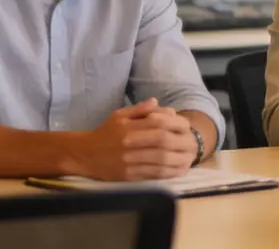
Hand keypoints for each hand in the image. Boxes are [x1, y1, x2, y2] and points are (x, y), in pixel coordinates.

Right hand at [68, 98, 197, 180]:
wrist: (84, 154)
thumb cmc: (105, 132)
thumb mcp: (119, 115)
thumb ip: (140, 109)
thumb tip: (158, 103)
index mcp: (128, 125)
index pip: (159, 123)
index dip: (177, 124)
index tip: (187, 126)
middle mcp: (129, 142)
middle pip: (163, 141)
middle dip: (182, 142)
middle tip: (193, 143)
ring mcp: (129, 160)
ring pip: (160, 160)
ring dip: (179, 159)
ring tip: (190, 157)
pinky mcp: (128, 176)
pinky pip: (153, 175)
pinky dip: (169, 173)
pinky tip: (179, 170)